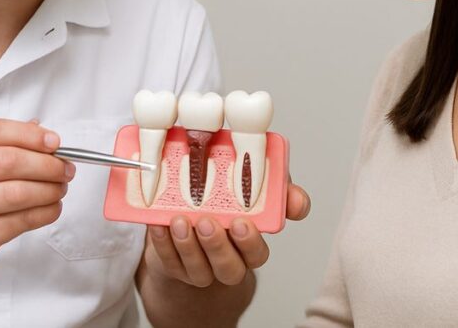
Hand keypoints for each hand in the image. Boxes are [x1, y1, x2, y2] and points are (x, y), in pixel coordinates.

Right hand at [0, 119, 73, 290]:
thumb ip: (0, 145)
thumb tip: (40, 129)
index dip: (28, 134)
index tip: (54, 142)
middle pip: (6, 161)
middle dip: (45, 164)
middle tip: (65, 169)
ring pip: (16, 193)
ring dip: (48, 189)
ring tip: (60, 189)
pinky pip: (19, 222)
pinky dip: (44, 213)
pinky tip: (52, 208)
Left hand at [143, 180, 310, 287]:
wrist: (191, 217)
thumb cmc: (226, 200)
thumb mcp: (255, 186)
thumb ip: (276, 187)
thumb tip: (298, 200)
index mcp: (249, 244)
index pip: (257, 253)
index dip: (251, 242)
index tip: (243, 223)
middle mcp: (228, 260)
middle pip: (229, 268)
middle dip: (218, 247)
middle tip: (207, 222)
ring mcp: (200, 267)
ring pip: (198, 270)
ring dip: (188, 246)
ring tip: (180, 221)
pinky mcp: (175, 267)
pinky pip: (168, 262)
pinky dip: (163, 243)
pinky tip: (160, 224)